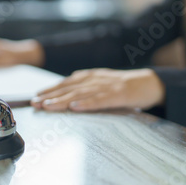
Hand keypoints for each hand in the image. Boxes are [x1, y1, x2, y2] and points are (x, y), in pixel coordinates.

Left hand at [31, 68, 164, 111]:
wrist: (150, 83)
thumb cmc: (124, 87)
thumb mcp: (100, 85)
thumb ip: (85, 89)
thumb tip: (66, 96)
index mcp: (90, 77)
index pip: (65, 83)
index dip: (49, 90)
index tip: (35, 97)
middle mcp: (94, 79)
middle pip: (68, 88)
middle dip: (50, 96)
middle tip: (34, 103)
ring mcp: (106, 86)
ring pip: (80, 94)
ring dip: (62, 100)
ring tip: (48, 106)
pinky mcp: (117, 95)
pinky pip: (100, 100)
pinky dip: (86, 103)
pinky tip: (75, 107)